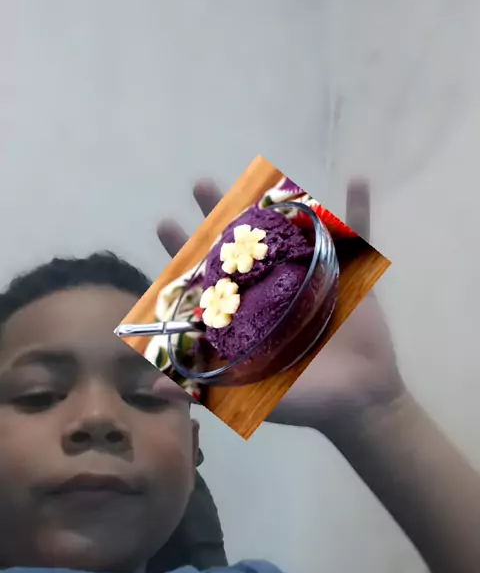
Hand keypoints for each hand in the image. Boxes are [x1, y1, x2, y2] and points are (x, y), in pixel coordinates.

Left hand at [157, 178, 404, 435]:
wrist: (358, 403)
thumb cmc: (303, 399)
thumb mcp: (250, 394)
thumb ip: (203, 388)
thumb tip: (150, 385)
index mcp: (249, 311)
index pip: (210, 277)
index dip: (185, 252)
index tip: (165, 223)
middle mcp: (274, 287)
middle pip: (242, 244)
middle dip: (219, 215)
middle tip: (200, 184)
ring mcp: (311, 276)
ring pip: (292, 231)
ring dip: (281, 200)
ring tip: (268, 169)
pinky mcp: (348, 275)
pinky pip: (356, 237)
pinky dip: (358, 209)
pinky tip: (355, 179)